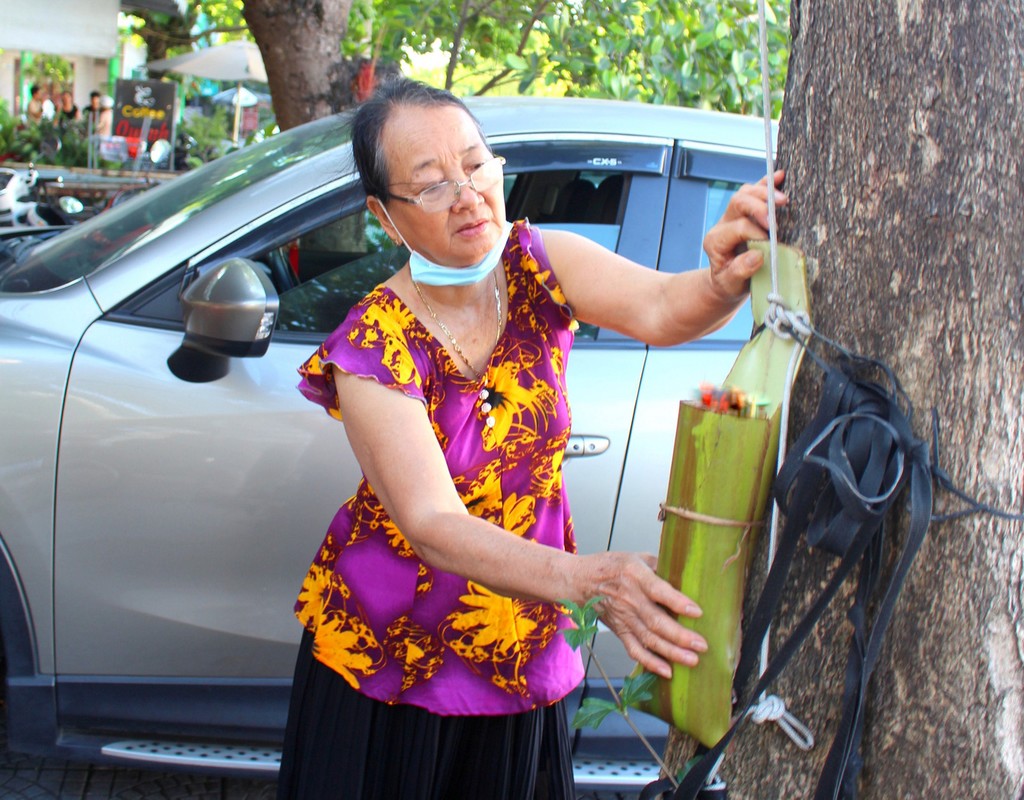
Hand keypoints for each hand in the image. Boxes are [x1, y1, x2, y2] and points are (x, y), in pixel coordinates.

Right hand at [573, 552, 706, 678]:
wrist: (580, 581)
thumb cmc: (611, 566)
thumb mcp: (637, 556)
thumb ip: (662, 565)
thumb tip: (689, 574)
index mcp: (635, 575)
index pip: (658, 590)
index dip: (677, 602)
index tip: (697, 612)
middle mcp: (629, 599)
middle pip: (656, 621)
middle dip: (680, 636)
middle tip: (701, 645)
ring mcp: (624, 618)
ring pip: (649, 639)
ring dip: (671, 652)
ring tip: (692, 660)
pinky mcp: (619, 631)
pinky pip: (635, 650)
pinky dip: (650, 662)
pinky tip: (667, 671)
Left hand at [702, 169, 786, 300]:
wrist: (727, 281)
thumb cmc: (729, 283)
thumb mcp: (730, 284)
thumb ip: (740, 272)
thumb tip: (757, 256)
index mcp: (715, 241)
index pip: (738, 228)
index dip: (756, 233)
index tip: (771, 243)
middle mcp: (722, 224)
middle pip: (738, 202)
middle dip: (759, 207)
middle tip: (775, 219)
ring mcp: (733, 215)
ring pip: (745, 193)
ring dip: (764, 192)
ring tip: (783, 199)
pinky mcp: (745, 212)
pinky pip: (753, 191)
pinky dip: (766, 183)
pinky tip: (779, 176)